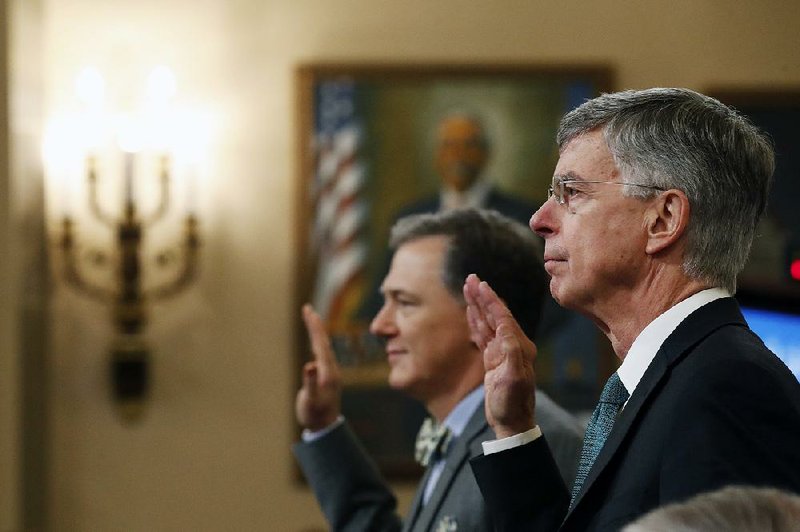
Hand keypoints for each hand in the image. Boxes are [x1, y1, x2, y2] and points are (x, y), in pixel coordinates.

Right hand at [295, 304, 341, 430]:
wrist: (326, 427)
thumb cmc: (315, 415)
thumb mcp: (311, 400)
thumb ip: (310, 383)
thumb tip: (309, 365)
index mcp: (327, 371)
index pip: (320, 343)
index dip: (314, 326)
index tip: (308, 310)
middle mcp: (330, 369)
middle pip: (322, 341)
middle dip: (315, 324)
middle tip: (307, 308)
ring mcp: (329, 372)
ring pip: (323, 346)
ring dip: (316, 331)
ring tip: (311, 319)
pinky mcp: (326, 376)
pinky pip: (322, 353)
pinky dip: (317, 342)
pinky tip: (315, 341)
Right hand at [463, 274, 536, 437]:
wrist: (511, 423)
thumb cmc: (513, 403)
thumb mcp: (513, 379)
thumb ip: (511, 353)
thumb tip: (505, 329)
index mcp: (519, 346)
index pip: (502, 317)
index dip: (490, 300)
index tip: (480, 284)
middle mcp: (512, 345)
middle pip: (494, 314)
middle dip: (482, 296)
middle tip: (470, 278)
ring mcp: (502, 352)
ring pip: (487, 322)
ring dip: (477, 305)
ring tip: (468, 288)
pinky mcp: (493, 360)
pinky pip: (482, 335)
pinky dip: (475, 321)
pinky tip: (470, 312)